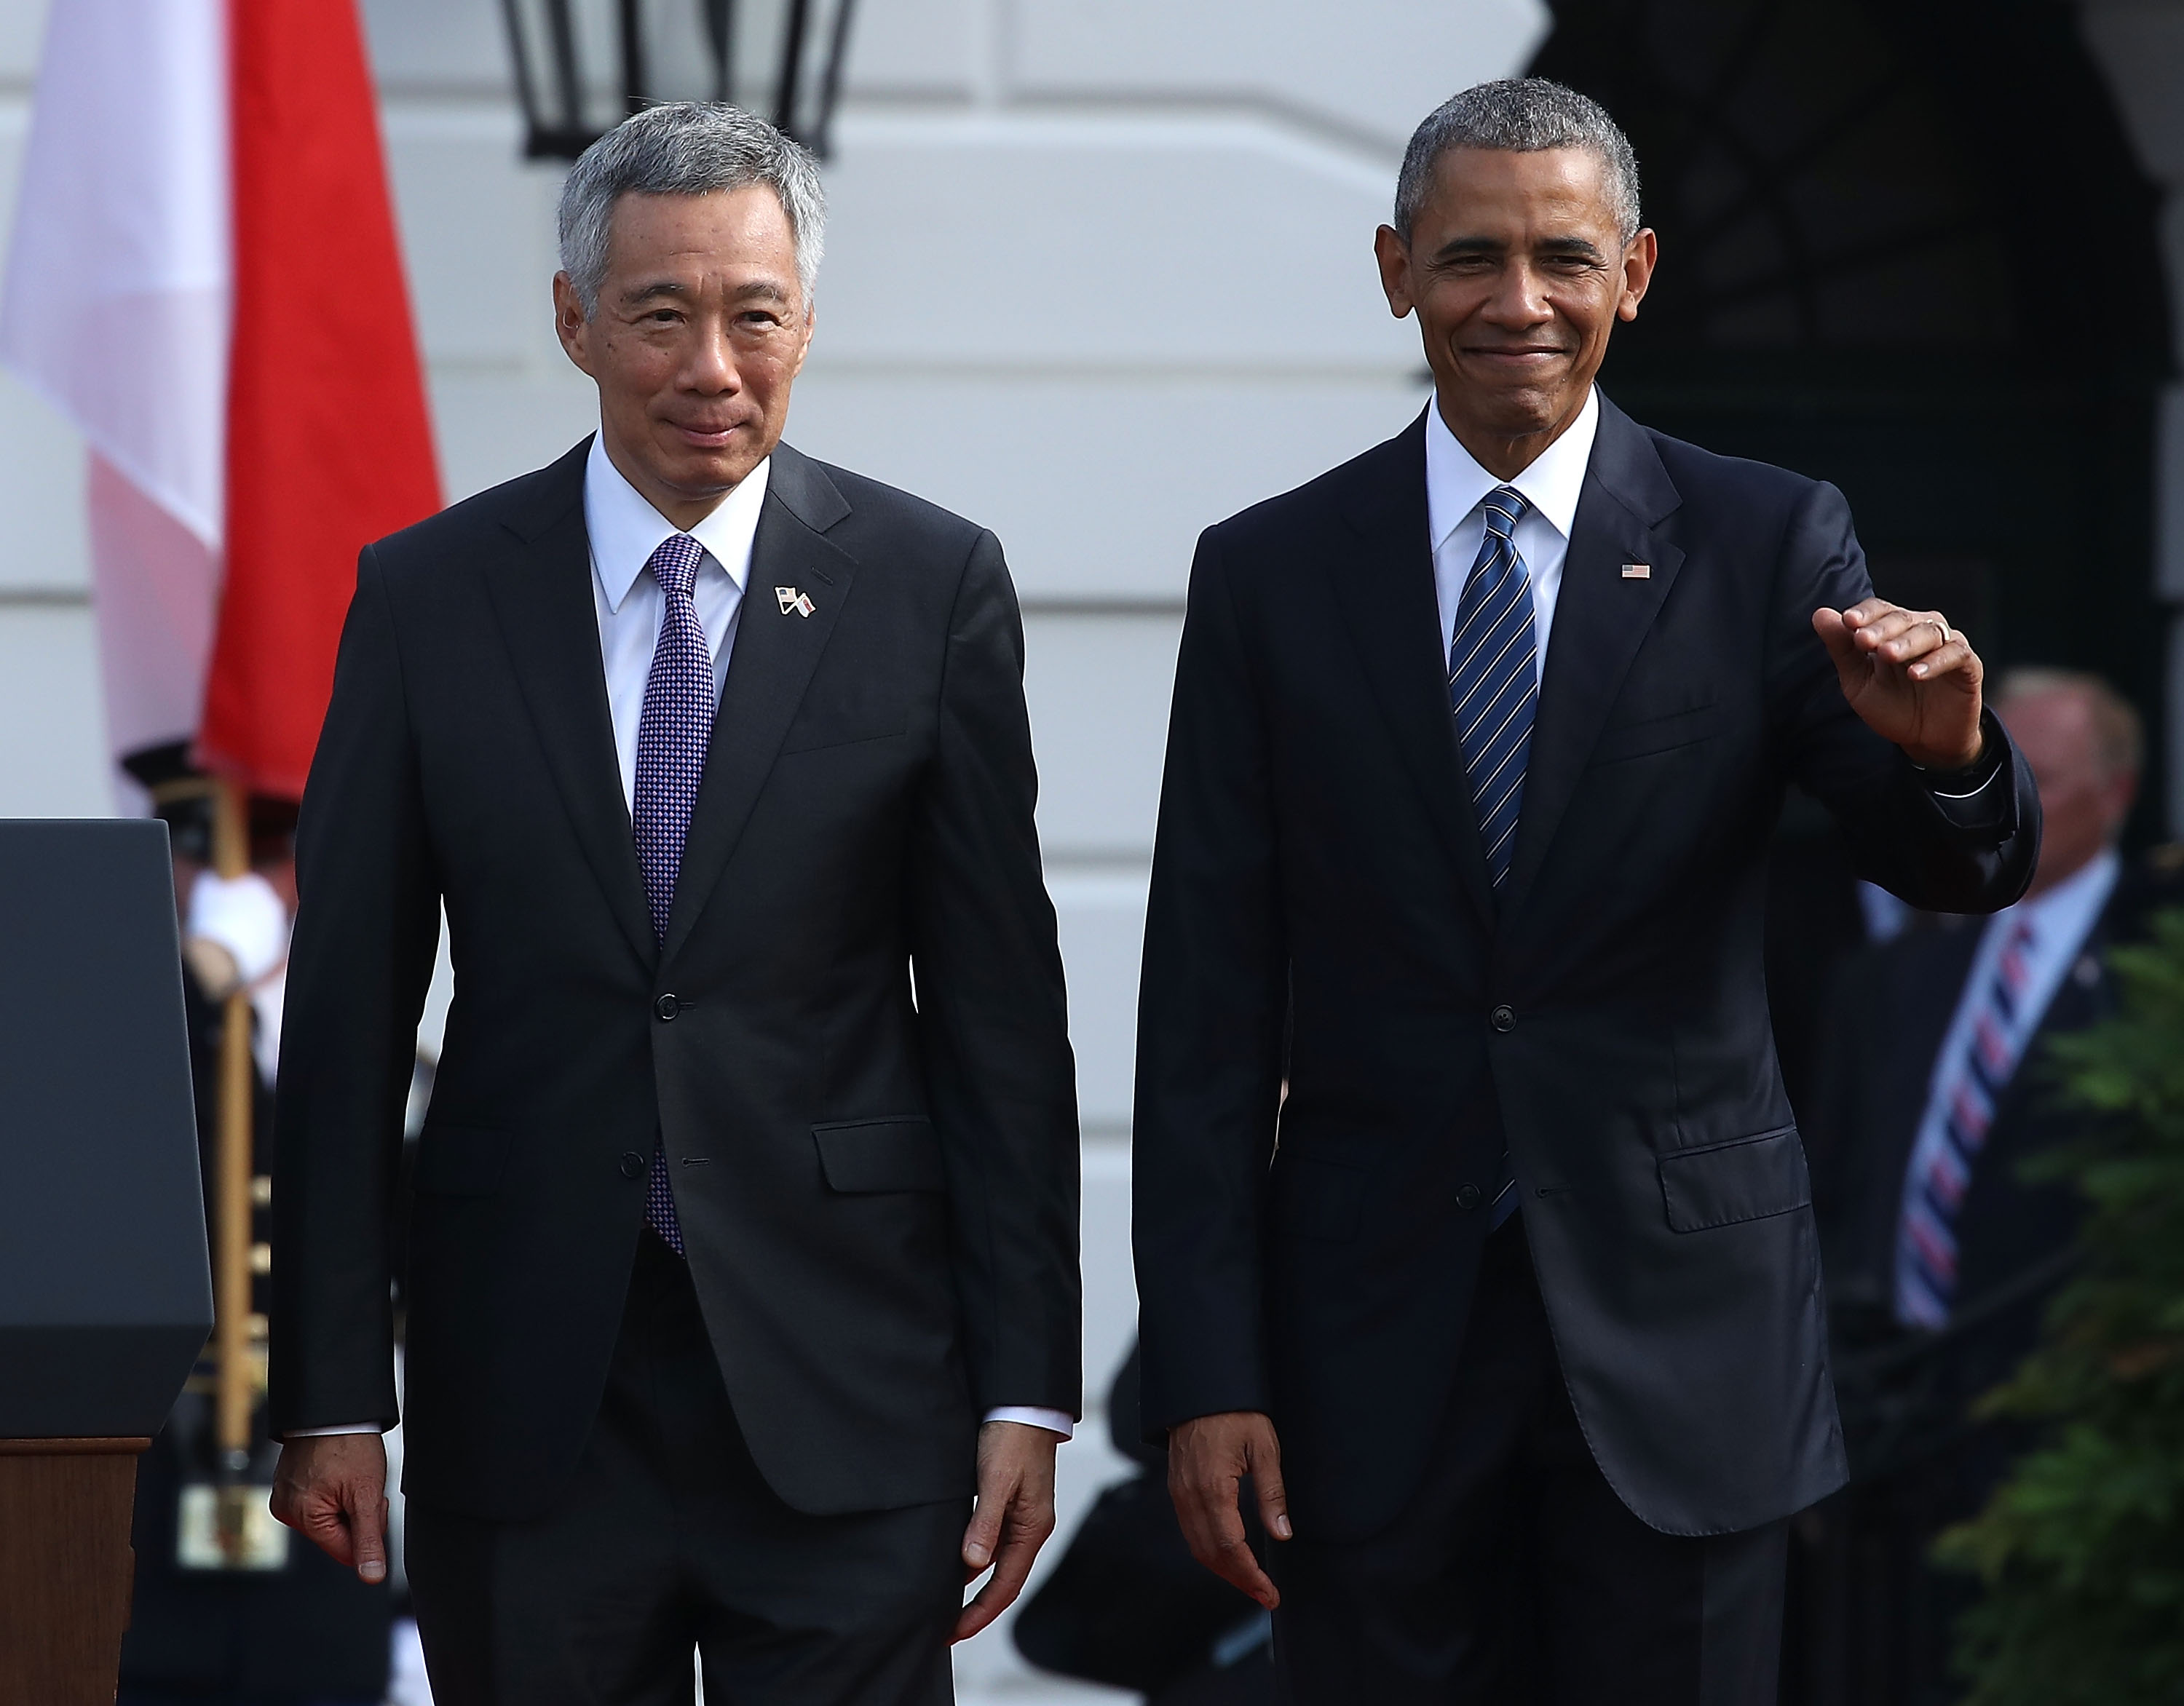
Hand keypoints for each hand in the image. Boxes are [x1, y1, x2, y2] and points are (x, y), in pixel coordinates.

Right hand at [269, 1433, 389, 1584]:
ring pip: (329, 1517)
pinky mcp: (287, 1485)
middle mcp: (286, 1511)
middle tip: (360, 1482)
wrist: (334, 1408)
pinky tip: (336, 1470)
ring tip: (347, 1473)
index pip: (345, 1550)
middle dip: (356, 1512)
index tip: (371, 1500)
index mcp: (302, 1517)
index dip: (367, 1529)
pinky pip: (318, 1501)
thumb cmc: (350, 1444)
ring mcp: (284, 1497)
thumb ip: (369, 1539)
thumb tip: (371, 1577)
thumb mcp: (367, 1494)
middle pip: (336, 1534)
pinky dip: (334, 1490)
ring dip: (346, 1501)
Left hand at [954, 1420, 1060, 1642]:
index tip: (953, 1632)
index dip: (980, 1613)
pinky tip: (953, 1561)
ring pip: (996, 1562)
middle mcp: (1029, 1527)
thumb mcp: (996, 1479)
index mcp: (1032, 1527)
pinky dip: (973, 1558)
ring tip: (943, 1601)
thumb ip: (985, 1522)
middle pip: (1003, 1580)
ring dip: (972, 1584)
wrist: (1024, 1402)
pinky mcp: (1010, 1502)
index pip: (1006, 1585)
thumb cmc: (1013, 1435)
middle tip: (945, 1629)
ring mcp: (1021, 1516)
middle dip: (976, 1608)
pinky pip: (991, 1541)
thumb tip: (973, 1563)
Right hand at [1168, 1411, 1290, 1609]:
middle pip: (1211, 1554)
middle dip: (1239, 1580)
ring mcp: (1180, 1493)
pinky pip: (1191, 1531)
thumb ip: (1272, 1493)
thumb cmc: (1236, 1413)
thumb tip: (1282, 1534)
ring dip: (1224, 1570)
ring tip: (1251, 1583)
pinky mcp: (1177, 1489)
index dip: (1250, 1575)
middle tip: (1265, 1596)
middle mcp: (1190, 1495)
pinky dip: (1210, 1551)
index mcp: (1213, 1487)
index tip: (1270, 1593)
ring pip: (1198, 1546)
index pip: (1230, 1546)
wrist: (1201, 1388)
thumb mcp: (1264, 1447)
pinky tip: (1229, 1555)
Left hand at [1812, 598, 1984, 769]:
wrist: (1925, 738)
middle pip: (1902, 618)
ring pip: (1928, 632)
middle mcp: (1921, 630)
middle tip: (1862, 640)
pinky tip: (1916, 674)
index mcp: (1893, 630)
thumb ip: (1842, 650)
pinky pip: (1955, 655)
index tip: (1846, 621)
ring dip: (1906, 643)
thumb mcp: (1859, 682)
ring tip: (1887, 655)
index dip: (1865, 613)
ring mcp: (1947, 644)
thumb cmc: (1891, 706)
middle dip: (1881, 628)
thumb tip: (1820, 614)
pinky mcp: (1968, 664)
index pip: (1879, 610)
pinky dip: (1935, 662)